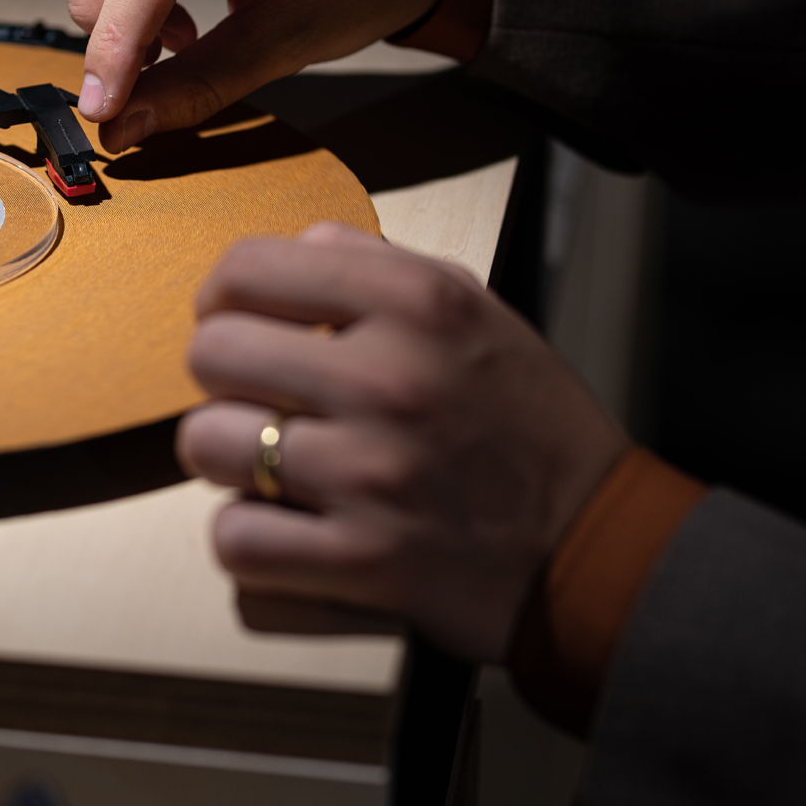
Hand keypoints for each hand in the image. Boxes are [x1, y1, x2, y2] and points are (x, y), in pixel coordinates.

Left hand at [177, 222, 627, 662]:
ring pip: (206, 445)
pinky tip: (287, 529)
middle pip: (210, 354)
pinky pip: (235, 538)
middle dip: (225, 380)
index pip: (248, 267)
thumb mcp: (476, 311)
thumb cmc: (529, 424)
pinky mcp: (363, 561)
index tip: (237, 321)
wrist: (599, 546)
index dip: (222, 297)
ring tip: (275, 468)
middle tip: (262, 401)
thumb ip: (379, 266)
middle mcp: (390, 377)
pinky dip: (248, 539)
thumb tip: (297, 244)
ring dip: (231, 462)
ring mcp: (371, 473)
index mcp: (417, 301)